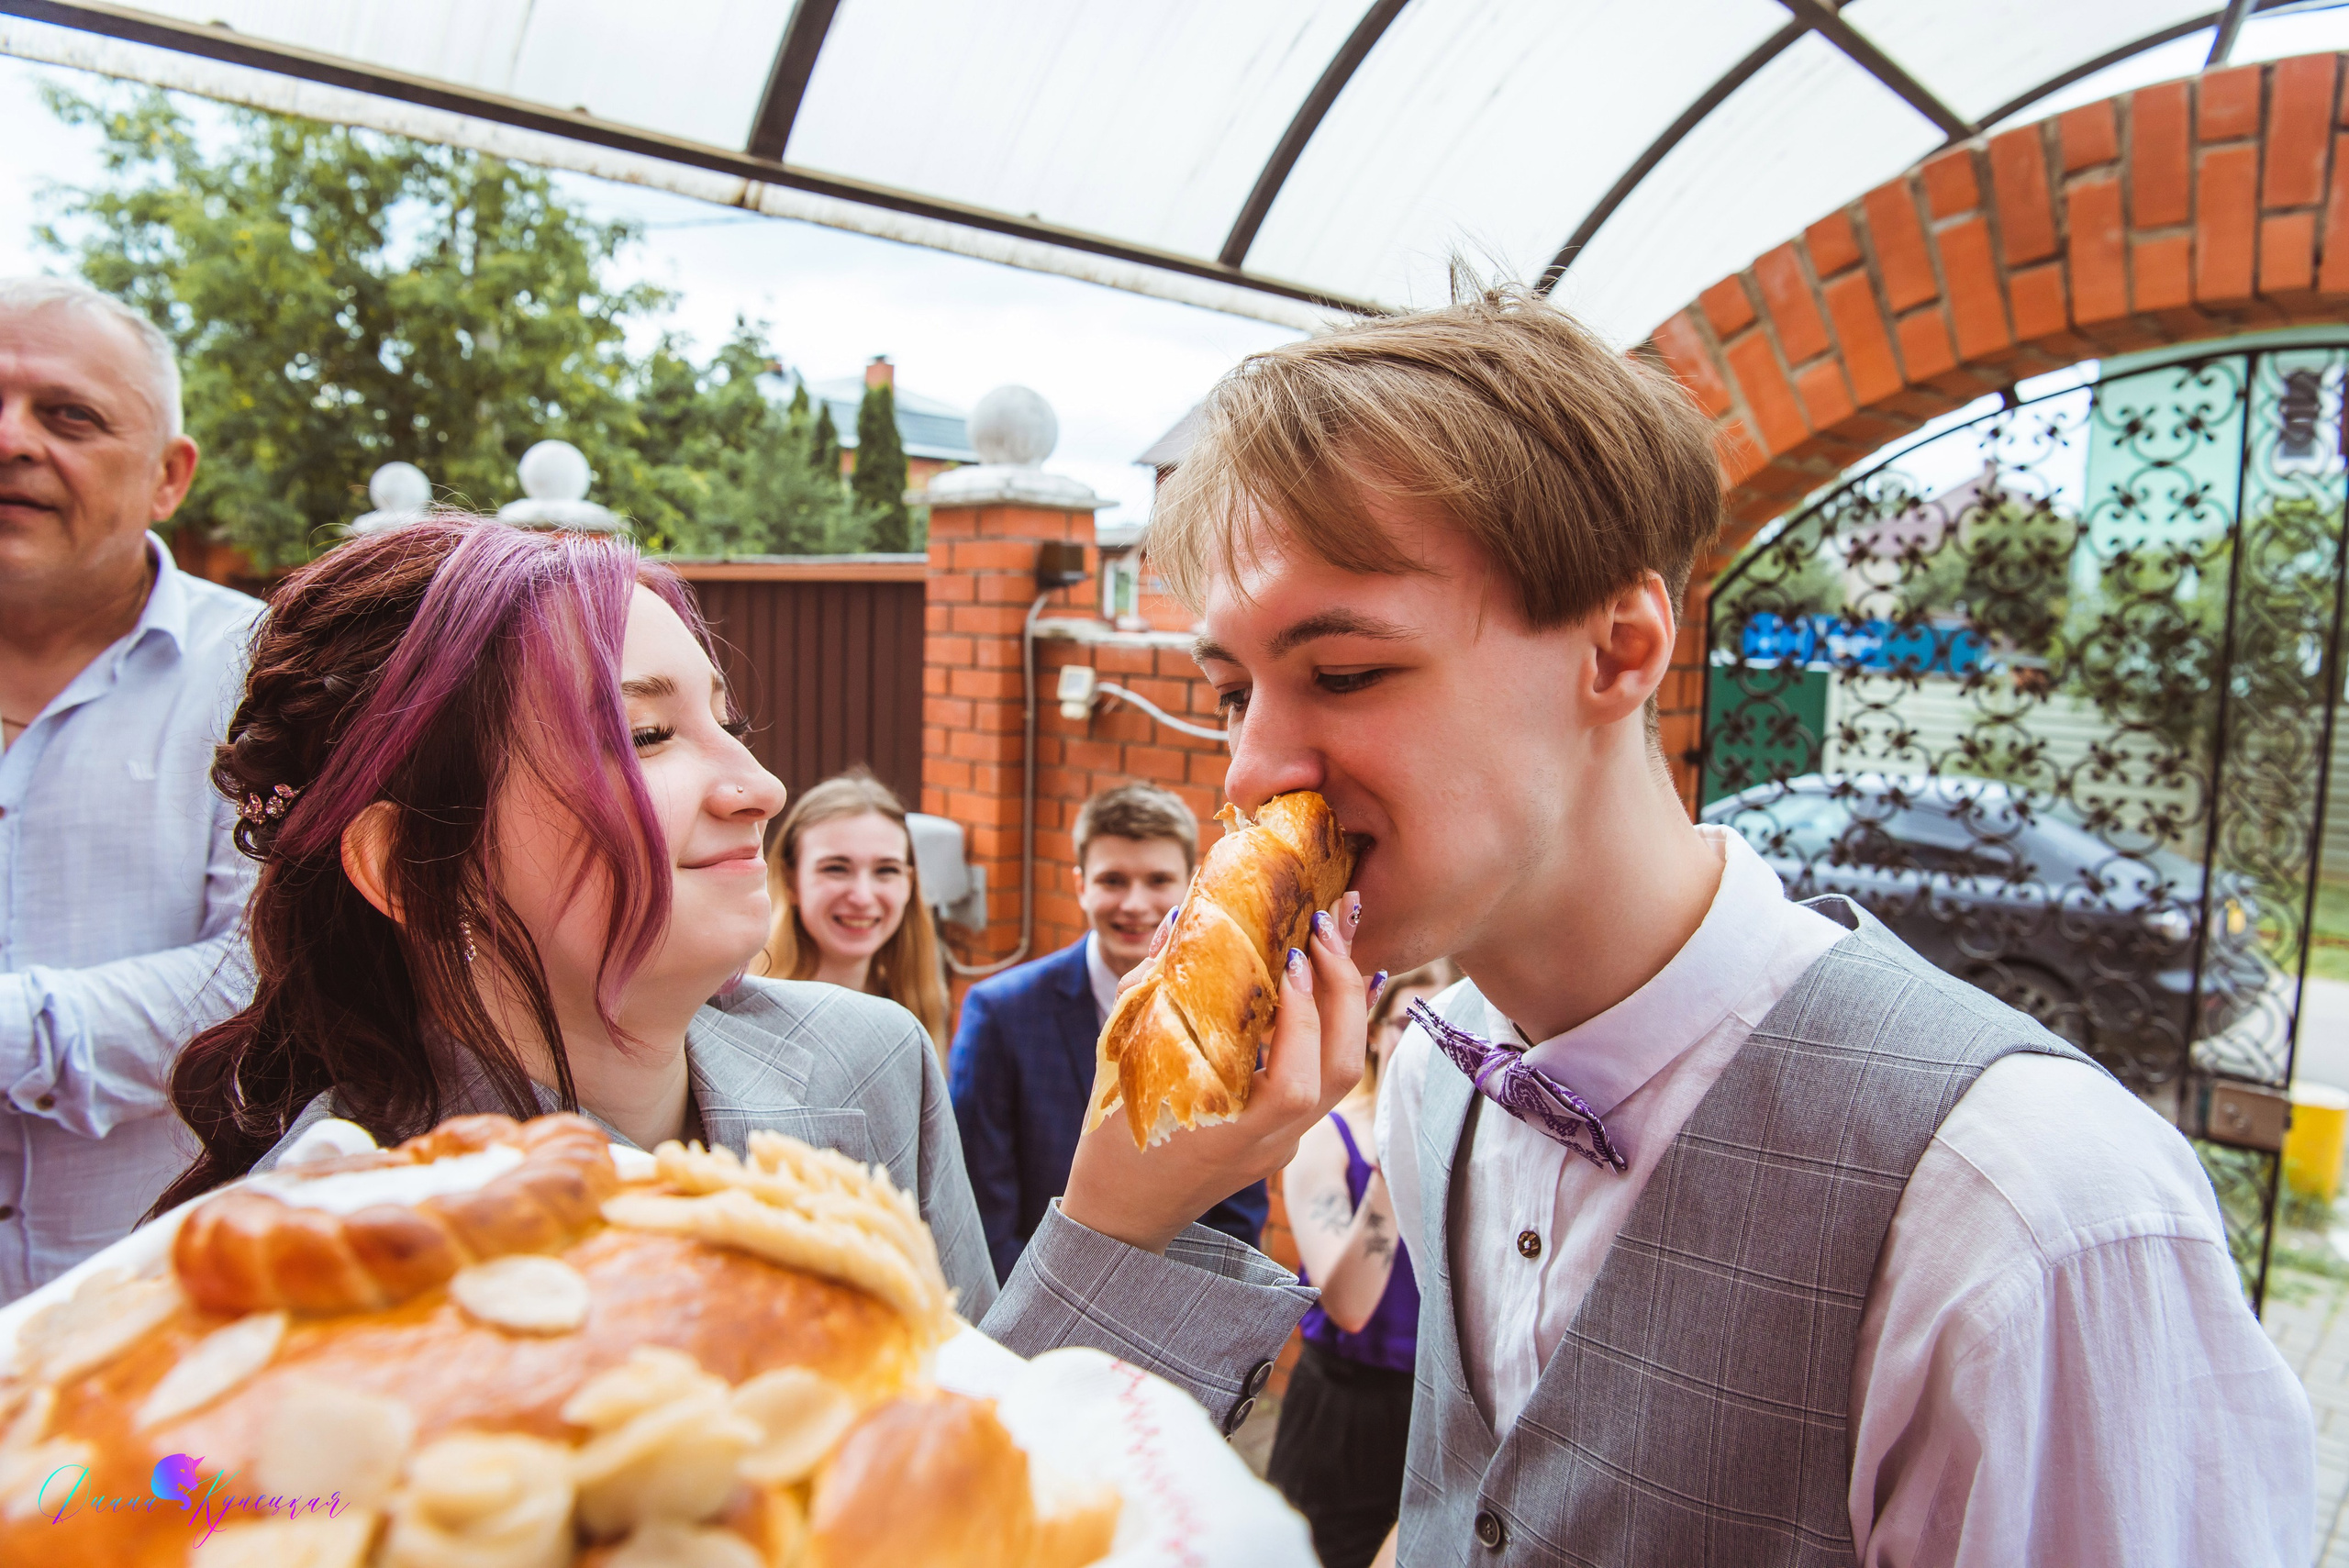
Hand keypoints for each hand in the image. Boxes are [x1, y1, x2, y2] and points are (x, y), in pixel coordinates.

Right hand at [1061, 892, 1370, 1254]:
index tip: (1292, 957)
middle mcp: (1271, 1143)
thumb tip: (1182, 920)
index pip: (1294, 1082)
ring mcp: (1284, 1144)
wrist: (1125, 1215)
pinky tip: (1333, 981)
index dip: (1302, 1018)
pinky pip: (1324, 1077)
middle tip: (1326, 926)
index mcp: (1230, 1135)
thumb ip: (1149, 989)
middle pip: (1340, 1072)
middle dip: (1343, 991)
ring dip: (1349, 1002)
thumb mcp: (1120, 1062)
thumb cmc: (1113, 1140)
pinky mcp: (1286, 1136)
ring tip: (1342, 936)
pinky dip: (1332, 1025)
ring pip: (1342, 1074)